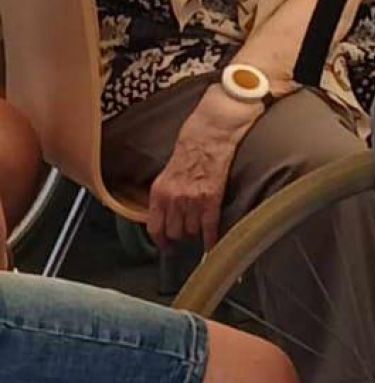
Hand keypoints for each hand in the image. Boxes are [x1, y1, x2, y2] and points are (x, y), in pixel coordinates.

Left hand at [146, 90, 251, 251]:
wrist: (209, 136)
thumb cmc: (189, 152)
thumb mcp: (166, 175)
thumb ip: (163, 197)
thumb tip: (164, 218)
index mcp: (158, 192)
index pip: (154, 227)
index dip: (161, 240)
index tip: (166, 246)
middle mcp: (173, 198)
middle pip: (174, 233)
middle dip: (181, 234)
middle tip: (187, 230)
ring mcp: (192, 200)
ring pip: (191, 231)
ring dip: (196, 231)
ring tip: (200, 224)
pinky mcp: (211, 199)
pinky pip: (209, 227)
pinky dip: (211, 239)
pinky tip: (212, 245)